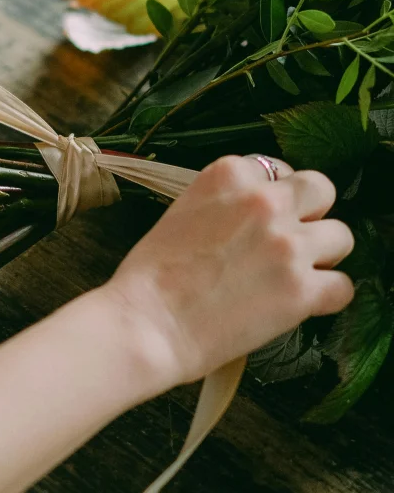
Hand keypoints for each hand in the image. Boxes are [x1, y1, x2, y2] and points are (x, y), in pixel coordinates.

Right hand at [105, 154, 354, 395]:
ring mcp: (287, 244)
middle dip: (310, 215)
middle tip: (291, 240)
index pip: (277, 169)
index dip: (275, 196)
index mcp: (229, 175)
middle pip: (320, 190)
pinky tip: (303, 304)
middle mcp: (264, 201)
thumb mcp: (184, 211)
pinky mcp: (301, 290)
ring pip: (342, 236)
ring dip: (323, 256)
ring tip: (296, 275)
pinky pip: (344, 286)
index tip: (265, 218)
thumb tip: (256, 217)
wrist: (147, 323)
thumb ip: (226, 204)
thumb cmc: (152, 276)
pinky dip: (328, 297)